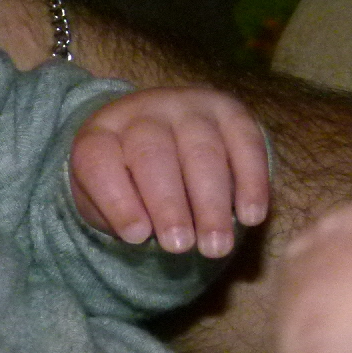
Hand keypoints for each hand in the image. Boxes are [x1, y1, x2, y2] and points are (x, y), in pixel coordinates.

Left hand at [70, 87, 269, 257]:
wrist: (158, 134)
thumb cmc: (126, 180)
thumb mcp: (103, 198)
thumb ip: (114, 214)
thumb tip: (145, 233)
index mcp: (100, 133)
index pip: (100, 161)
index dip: (117, 199)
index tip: (136, 236)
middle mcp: (142, 113)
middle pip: (153, 155)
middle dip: (169, 205)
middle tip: (180, 246)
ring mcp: (187, 106)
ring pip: (202, 152)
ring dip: (211, 203)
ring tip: (216, 246)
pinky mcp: (229, 109)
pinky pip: (244, 142)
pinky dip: (251, 181)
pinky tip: (251, 216)